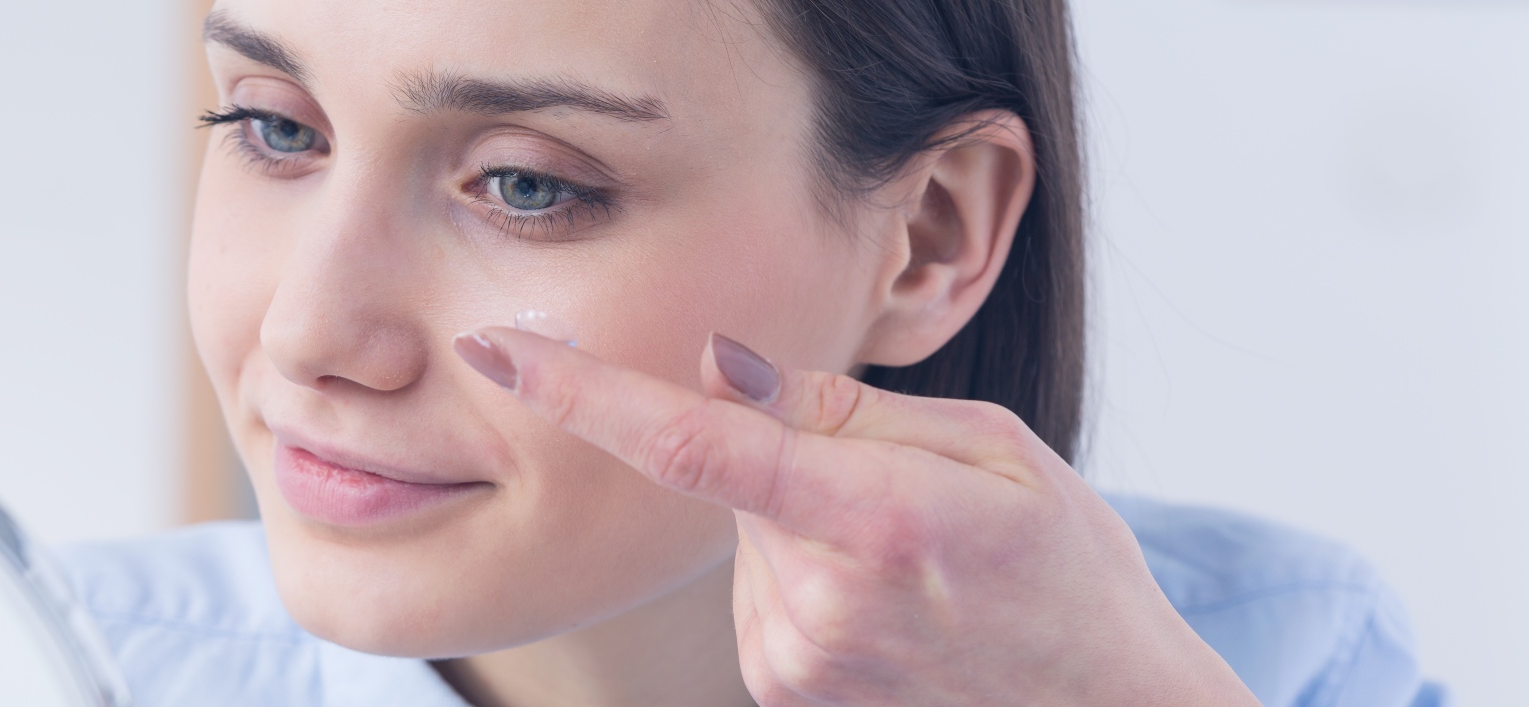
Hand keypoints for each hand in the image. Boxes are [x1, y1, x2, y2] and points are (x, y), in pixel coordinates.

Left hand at [455, 328, 1258, 705]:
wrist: (1101, 705)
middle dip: (783, 451)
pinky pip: (755, 583)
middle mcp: (814, 600)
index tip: (498, 348)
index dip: (585, 392)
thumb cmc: (1062, 565)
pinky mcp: (781, 684)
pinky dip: (800, 565)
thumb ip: (839, 407)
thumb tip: (717, 366)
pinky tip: (883, 594)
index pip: (692, 444)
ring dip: (795, 515)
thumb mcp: (990, 446)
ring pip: (743, 529)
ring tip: (906, 555)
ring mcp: (791, 658)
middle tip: (896, 482)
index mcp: (872, 520)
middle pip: (730, 473)